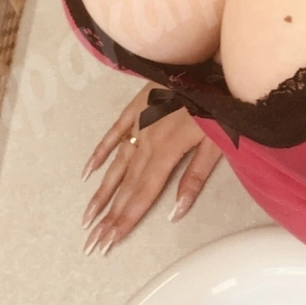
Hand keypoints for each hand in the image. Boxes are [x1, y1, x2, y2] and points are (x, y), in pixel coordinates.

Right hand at [80, 81, 221, 255]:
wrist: (210, 62)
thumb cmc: (219, 103)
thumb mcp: (216, 142)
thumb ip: (194, 178)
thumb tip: (175, 213)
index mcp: (167, 151)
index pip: (142, 195)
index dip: (125, 220)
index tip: (108, 242)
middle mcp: (147, 140)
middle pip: (125, 185)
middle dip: (108, 216)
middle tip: (91, 241)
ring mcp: (139, 123)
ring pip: (116, 164)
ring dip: (101, 192)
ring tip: (86, 217)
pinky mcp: (137, 107)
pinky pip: (114, 133)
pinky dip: (101, 152)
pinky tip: (88, 172)